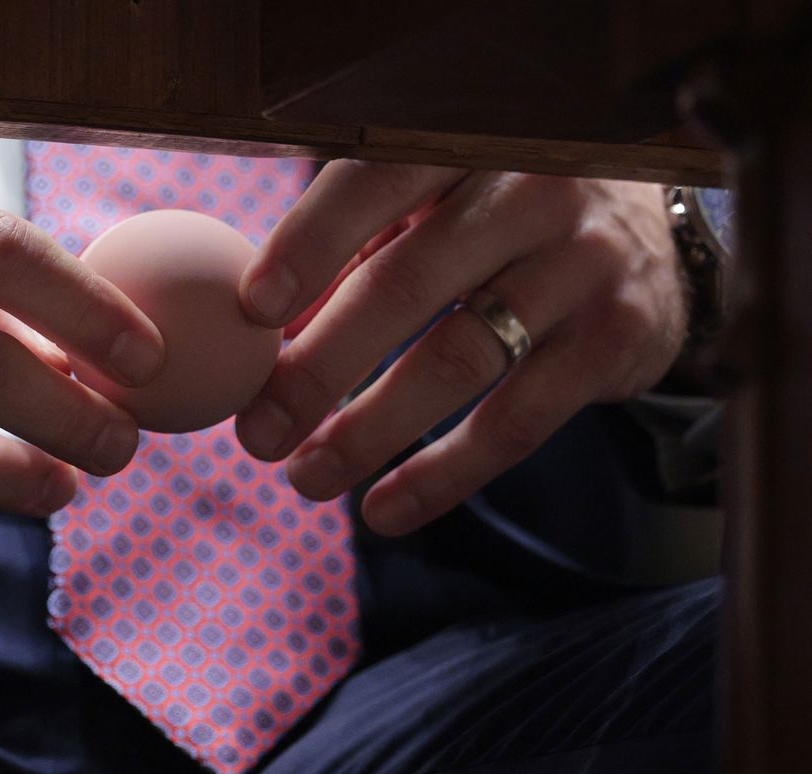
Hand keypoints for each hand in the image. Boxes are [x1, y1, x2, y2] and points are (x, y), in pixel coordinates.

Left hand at [233, 162, 687, 535]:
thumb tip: (244, 332)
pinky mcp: (619, 337)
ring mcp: (583, 263)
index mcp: (461, 146)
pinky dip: (443, 474)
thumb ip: (343, 255)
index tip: (251, 310)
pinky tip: (385, 511)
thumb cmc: (487, 220)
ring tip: (305, 479)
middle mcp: (531, 191)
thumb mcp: (420, 210)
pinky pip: (519, 420)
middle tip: (257, 433)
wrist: (646, 233)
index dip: (309, 244)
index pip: (374, 183)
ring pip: (458, 358)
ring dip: (369, 430)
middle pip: (405, 283)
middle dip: (319, 368)